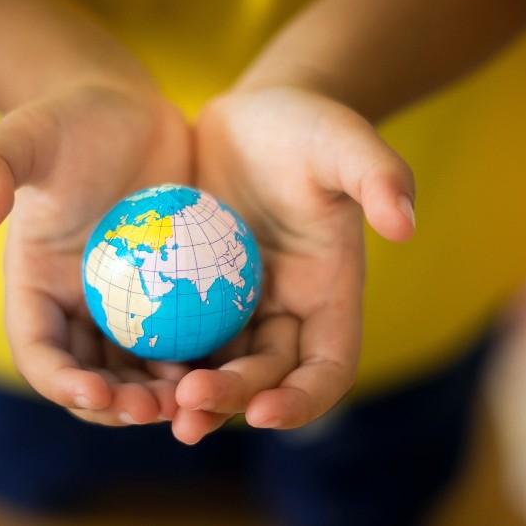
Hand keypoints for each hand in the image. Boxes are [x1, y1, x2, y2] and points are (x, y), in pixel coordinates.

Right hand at [0, 80, 192, 425]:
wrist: (128, 110)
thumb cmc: (70, 120)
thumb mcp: (27, 133)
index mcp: (36, 290)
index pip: (39, 355)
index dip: (61, 384)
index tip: (96, 393)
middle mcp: (78, 310)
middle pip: (92, 380)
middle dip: (118, 407)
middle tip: (156, 408)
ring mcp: (128, 307)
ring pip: (142, 372)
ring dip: (164, 396)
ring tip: (195, 399)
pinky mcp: (171, 297)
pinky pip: (187, 339)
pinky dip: (203, 360)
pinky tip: (232, 367)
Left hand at [174, 85, 415, 443]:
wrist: (257, 112)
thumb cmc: (308, 125)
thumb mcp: (344, 141)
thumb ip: (379, 175)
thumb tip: (405, 225)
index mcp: (331, 294)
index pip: (329, 368)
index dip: (304, 399)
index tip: (266, 413)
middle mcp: (288, 312)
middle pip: (267, 378)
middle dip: (234, 400)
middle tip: (190, 405)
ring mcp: (241, 306)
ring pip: (218, 368)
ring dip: (191, 395)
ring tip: (150, 407)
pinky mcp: (200, 291)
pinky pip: (178, 334)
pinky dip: (157, 355)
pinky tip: (119, 367)